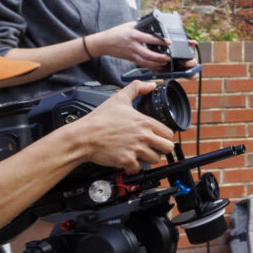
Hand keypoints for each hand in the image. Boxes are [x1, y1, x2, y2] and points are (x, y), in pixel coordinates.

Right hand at [60, 81, 177, 171]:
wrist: (83, 136)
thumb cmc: (99, 119)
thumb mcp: (119, 98)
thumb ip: (137, 88)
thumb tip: (151, 85)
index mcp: (144, 122)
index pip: (169, 133)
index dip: (164, 136)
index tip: (157, 137)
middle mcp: (143, 136)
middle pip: (167, 148)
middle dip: (161, 148)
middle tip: (152, 147)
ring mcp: (135, 150)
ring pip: (156, 160)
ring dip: (149, 158)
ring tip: (140, 153)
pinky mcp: (126, 161)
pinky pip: (139, 168)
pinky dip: (134, 165)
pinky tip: (129, 158)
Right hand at [86, 20, 171, 70]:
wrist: (104, 43)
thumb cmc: (116, 33)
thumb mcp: (128, 25)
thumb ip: (139, 25)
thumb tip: (150, 24)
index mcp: (133, 35)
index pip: (149, 38)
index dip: (160, 41)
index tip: (168, 42)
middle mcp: (133, 45)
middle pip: (148, 54)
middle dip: (159, 57)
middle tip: (168, 57)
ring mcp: (131, 53)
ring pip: (145, 62)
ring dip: (156, 64)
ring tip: (164, 63)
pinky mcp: (129, 58)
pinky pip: (141, 64)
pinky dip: (150, 66)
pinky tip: (156, 66)